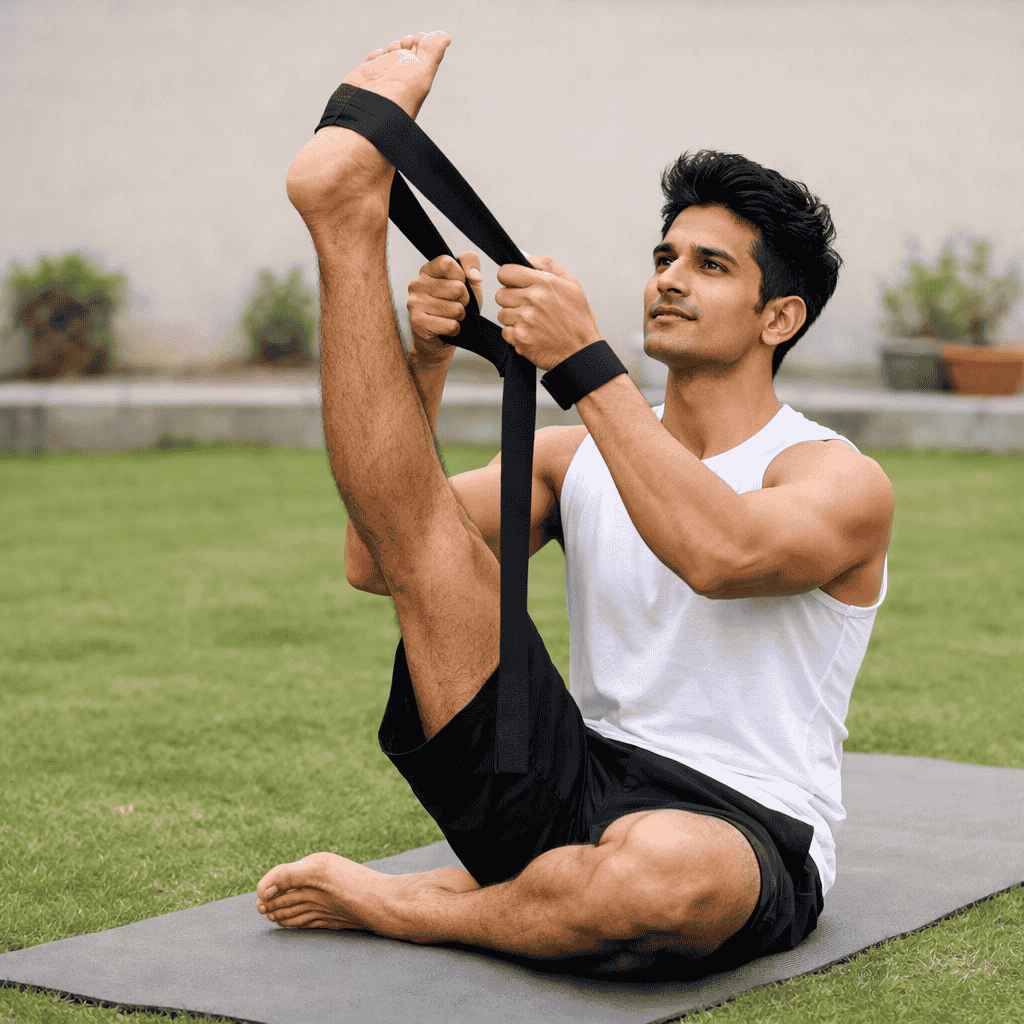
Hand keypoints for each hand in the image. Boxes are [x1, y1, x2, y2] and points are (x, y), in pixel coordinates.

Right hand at [407, 251, 482, 360]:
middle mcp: (417, 284)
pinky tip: (447, 328)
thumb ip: (471, 264)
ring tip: (450, 317)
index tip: (459, 285)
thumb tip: (474, 274)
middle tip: (454, 306)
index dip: (461, 276)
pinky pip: (450, 324)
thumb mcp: (468, 283)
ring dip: (459, 316)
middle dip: (464, 300)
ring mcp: (415, 303)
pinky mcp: (417, 322)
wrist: (439, 340)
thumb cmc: (453, 308)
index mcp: (427, 270)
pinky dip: (455, 329)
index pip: (447, 263)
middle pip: (457, 287)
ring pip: (455, 308)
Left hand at [495, 256, 602, 370]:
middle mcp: (532, 299)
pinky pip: (505, 332)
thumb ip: (546, 265)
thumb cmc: (577, 319)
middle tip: (527, 306)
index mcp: (542, 282)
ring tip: (531, 321)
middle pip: (500, 294)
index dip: (509, 279)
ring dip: (513, 318)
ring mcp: (524, 320)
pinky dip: (515, 334)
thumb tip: (525, 257)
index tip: (515, 285)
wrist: (580, 351)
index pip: (505, 272)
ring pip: (501, 314)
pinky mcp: (520, 338)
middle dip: (511, 299)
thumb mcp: (570, 284)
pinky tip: (530, 333)